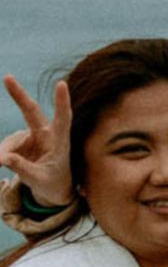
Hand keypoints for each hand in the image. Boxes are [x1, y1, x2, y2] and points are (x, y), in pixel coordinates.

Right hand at [0, 76, 74, 204]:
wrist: (53, 188)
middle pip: (31, 110)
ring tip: (6, 167)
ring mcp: (30, 135)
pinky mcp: (19, 141)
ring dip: (6, 154)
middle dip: (18, 94)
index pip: (62, 119)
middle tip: (7, 77)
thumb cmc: (53, 184)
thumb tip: (0, 158)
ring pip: (11, 142)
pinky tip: (5, 163)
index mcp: (60, 141)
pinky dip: (3, 156)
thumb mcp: (39, 180)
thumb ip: (22, 168)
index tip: (62, 84)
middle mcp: (45, 133)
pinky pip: (5, 148)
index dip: (61, 102)